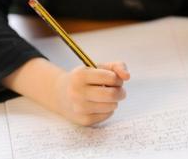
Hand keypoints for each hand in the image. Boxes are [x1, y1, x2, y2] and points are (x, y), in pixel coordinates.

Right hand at [3, 58, 129, 126]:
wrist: (60, 94)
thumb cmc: (84, 79)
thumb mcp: (97, 67)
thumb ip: (116, 67)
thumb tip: (127, 76)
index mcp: (80, 76)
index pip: (110, 78)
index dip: (117, 79)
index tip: (114, 79)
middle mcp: (77, 92)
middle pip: (112, 95)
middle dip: (120, 92)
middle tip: (118, 90)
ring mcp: (79, 108)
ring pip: (112, 106)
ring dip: (114, 101)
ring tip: (107, 97)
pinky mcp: (84, 120)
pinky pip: (107, 115)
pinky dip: (108, 109)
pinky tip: (100, 105)